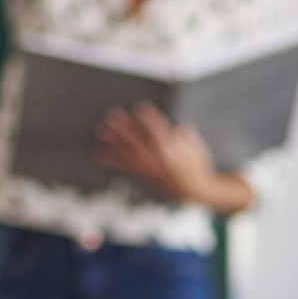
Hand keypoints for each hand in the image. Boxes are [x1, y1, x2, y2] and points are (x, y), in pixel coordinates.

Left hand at [96, 102, 221, 204]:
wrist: (191, 191)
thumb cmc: (195, 165)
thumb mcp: (197, 148)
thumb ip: (187, 136)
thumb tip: (182, 127)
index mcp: (175, 154)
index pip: (162, 133)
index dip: (151, 120)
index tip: (142, 107)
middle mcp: (159, 163)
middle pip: (140, 142)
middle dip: (125, 128)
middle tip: (113, 116)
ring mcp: (149, 169)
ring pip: (129, 153)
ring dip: (114, 141)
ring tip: (102, 129)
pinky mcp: (143, 174)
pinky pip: (125, 166)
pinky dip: (112, 160)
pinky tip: (100, 152)